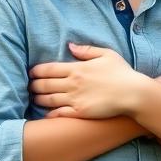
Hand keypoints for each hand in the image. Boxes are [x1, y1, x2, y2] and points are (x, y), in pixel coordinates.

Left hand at [29, 44, 145, 118]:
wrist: (132, 94)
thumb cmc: (122, 73)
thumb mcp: (106, 54)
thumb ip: (86, 50)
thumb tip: (70, 45)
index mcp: (77, 68)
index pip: (50, 69)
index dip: (37, 71)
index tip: (31, 72)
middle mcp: (73, 83)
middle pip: (45, 84)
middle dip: (34, 85)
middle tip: (28, 86)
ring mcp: (75, 99)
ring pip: (49, 99)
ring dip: (38, 98)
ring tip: (33, 98)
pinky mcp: (80, 112)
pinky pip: (60, 114)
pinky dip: (50, 114)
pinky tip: (46, 114)